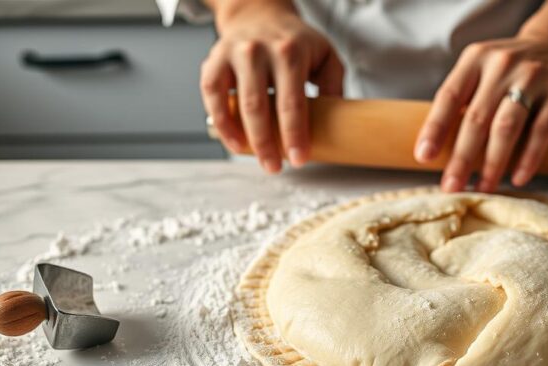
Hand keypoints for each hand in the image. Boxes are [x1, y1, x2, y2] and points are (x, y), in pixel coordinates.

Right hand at [201, 0, 343, 172]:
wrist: (261, 14)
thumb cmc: (296, 41)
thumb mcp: (325, 55)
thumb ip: (333, 85)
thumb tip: (336, 124)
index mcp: (289, 51)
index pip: (292, 101)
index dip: (294, 134)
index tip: (300, 159)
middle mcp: (258, 50)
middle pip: (259, 106)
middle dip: (267, 144)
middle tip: (276, 168)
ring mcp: (233, 54)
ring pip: (236, 103)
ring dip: (244, 139)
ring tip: (258, 160)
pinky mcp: (214, 59)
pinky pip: (211, 94)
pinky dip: (221, 121)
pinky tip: (233, 141)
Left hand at [414, 34, 547, 192]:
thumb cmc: (511, 71)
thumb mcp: (483, 70)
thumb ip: (465, 100)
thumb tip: (439, 152)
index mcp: (476, 58)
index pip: (449, 96)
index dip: (434, 128)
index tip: (423, 157)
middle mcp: (503, 64)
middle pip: (476, 118)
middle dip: (461, 157)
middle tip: (451, 187)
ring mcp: (533, 77)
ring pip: (506, 127)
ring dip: (492, 163)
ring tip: (483, 187)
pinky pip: (541, 132)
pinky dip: (528, 159)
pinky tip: (518, 179)